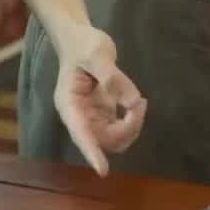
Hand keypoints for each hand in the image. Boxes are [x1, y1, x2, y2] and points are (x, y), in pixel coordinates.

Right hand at [53, 26, 145, 176]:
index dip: (91, 152)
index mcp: (69, 103)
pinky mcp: (102, 116)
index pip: (80, 132)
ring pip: (114, 139)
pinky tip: (137, 104)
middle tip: (140, 103)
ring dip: (132, 127)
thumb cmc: (83, 44)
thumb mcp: (97, 53)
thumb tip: (131, 101)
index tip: (102, 170)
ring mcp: (91, 118)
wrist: (79, 39)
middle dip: (126, 128)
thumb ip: (113, 77)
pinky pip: (120, 130)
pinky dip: (132, 122)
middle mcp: (78, 116)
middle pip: (103, 140)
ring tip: (140, 102)